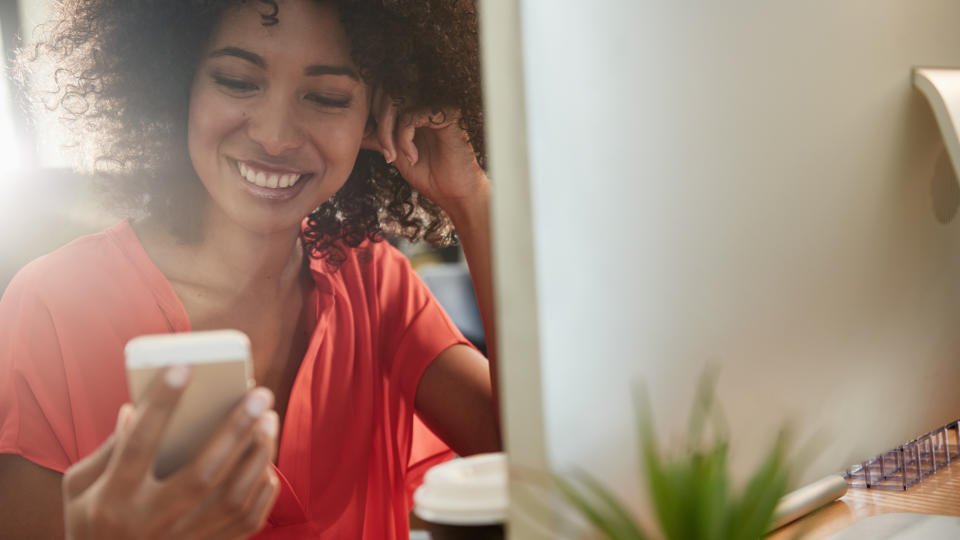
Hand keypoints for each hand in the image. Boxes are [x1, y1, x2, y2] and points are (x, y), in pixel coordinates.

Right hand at [62, 366, 279, 539]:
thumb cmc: (92, 520)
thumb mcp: (81, 487)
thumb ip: (108, 448)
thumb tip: (136, 407)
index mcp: (114, 498)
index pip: (138, 447)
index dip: (160, 406)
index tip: (183, 368)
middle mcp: (151, 520)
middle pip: (202, 473)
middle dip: (235, 430)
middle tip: (260, 394)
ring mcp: (181, 539)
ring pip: (232, 497)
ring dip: (257, 455)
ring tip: (269, 420)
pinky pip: (246, 522)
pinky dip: (262, 491)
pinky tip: (267, 463)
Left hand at [361, 87, 488, 214]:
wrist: (453, 192)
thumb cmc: (427, 173)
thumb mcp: (393, 150)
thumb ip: (376, 134)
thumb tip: (349, 127)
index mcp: (413, 103)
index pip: (380, 92)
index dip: (370, 116)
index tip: (375, 145)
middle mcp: (425, 98)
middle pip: (384, 93)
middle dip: (378, 126)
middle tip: (387, 154)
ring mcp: (435, 103)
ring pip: (395, 102)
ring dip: (387, 133)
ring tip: (395, 156)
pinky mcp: (445, 113)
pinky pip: (409, 116)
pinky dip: (403, 139)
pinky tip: (412, 156)